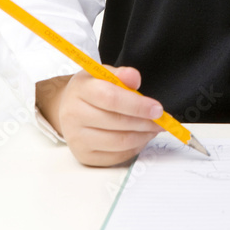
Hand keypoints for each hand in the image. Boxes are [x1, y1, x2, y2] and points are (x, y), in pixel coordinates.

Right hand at [36, 65, 163, 166]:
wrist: (67, 107)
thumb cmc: (89, 89)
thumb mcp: (102, 73)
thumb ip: (120, 74)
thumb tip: (135, 78)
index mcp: (80, 90)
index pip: (111, 98)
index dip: (138, 105)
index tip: (157, 108)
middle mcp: (74, 116)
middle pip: (117, 122)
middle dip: (145, 122)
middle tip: (162, 120)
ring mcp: (77, 139)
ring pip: (119, 142)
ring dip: (143, 136)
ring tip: (154, 128)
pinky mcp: (84, 156)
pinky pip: (116, 156)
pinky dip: (134, 148)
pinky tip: (141, 137)